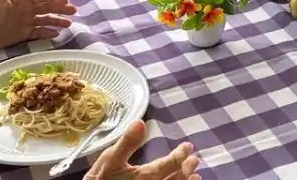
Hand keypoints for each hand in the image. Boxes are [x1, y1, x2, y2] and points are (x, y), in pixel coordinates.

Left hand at [0, 0, 76, 51]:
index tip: (65, 1)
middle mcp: (26, 10)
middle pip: (47, 7)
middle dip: (61, 8)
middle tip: (74, 11)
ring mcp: (25, 22)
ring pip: (46, 20)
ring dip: (57, 20)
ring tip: (69, 23)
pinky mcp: (23, 34)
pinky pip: (39, 32)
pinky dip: (48, 32)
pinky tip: (57, 34)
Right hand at [83, 120, 200, 179]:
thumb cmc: (101, 179)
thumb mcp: (109, 159)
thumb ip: (126, 142)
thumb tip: (140, 122)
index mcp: (143, 177)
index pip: (168, 165)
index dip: (180, 155)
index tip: (188, 146)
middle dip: (186, 169)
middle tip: (195, 159)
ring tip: (196, 175)